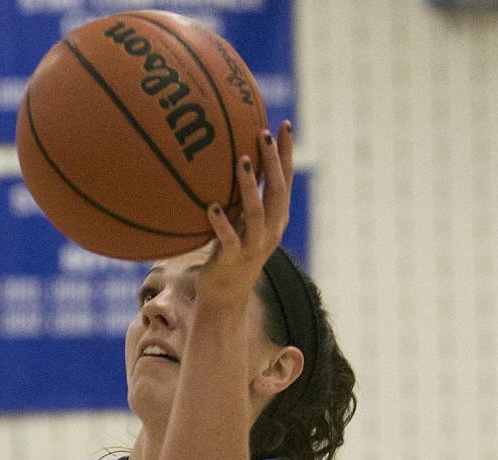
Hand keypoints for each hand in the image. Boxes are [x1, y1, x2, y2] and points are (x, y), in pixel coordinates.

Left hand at [196, 122, 293, 306]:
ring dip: (248, 186)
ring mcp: (253, 246)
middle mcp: (270, 231)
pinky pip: (228, 239)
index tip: (284, 125)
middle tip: (262, 133)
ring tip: (240, 161)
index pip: (285, 181)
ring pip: (255, 213)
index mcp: (276, 219)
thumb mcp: (240, 222)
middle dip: (272, 161)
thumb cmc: (229, 252)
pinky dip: (221, 223)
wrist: (225, 296)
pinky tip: (211, 207)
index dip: (286, 154)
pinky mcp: (233, 259)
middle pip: (276, 191)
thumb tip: (233, 160)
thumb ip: (241, 197)